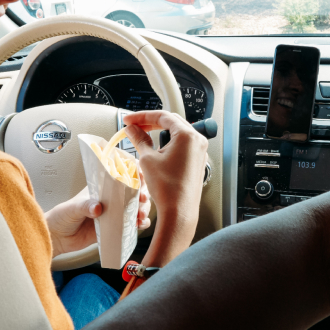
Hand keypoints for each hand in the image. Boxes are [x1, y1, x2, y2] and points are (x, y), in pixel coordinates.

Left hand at [44, 181, 153, 257]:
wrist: (57, 237)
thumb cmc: (61, 217)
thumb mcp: (72, 208)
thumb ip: (85, 207)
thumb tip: (98, 208)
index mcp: (100, 189)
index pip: (120, 177)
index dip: (134, 176)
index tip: (141, 179)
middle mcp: (110, 200)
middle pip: (133, 193)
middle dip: (141, 195)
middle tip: (142, 201)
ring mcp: (113, 214)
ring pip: (135, 208)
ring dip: (143, 210)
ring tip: (141, 216)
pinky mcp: (114, 228)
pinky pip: (131, 225)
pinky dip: (139, 224)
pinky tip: (140, 225)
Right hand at [120, 110, 205, 263]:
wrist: (179, 212)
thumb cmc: (166, 188)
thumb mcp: (147, 159)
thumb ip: (139, 140)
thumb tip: (132, 130)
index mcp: (187, 136)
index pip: (162, 116)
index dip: (142, 116)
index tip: (129, 120)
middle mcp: (198, 141)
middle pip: (172, 122)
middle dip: (151, 122)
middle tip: (134, 126)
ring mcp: (200, 152)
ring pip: (178, 133)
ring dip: (160, 132)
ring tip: (143, 136)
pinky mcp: (198, 162)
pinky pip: (183, 146)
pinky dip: (169, 143)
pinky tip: (156, 149)